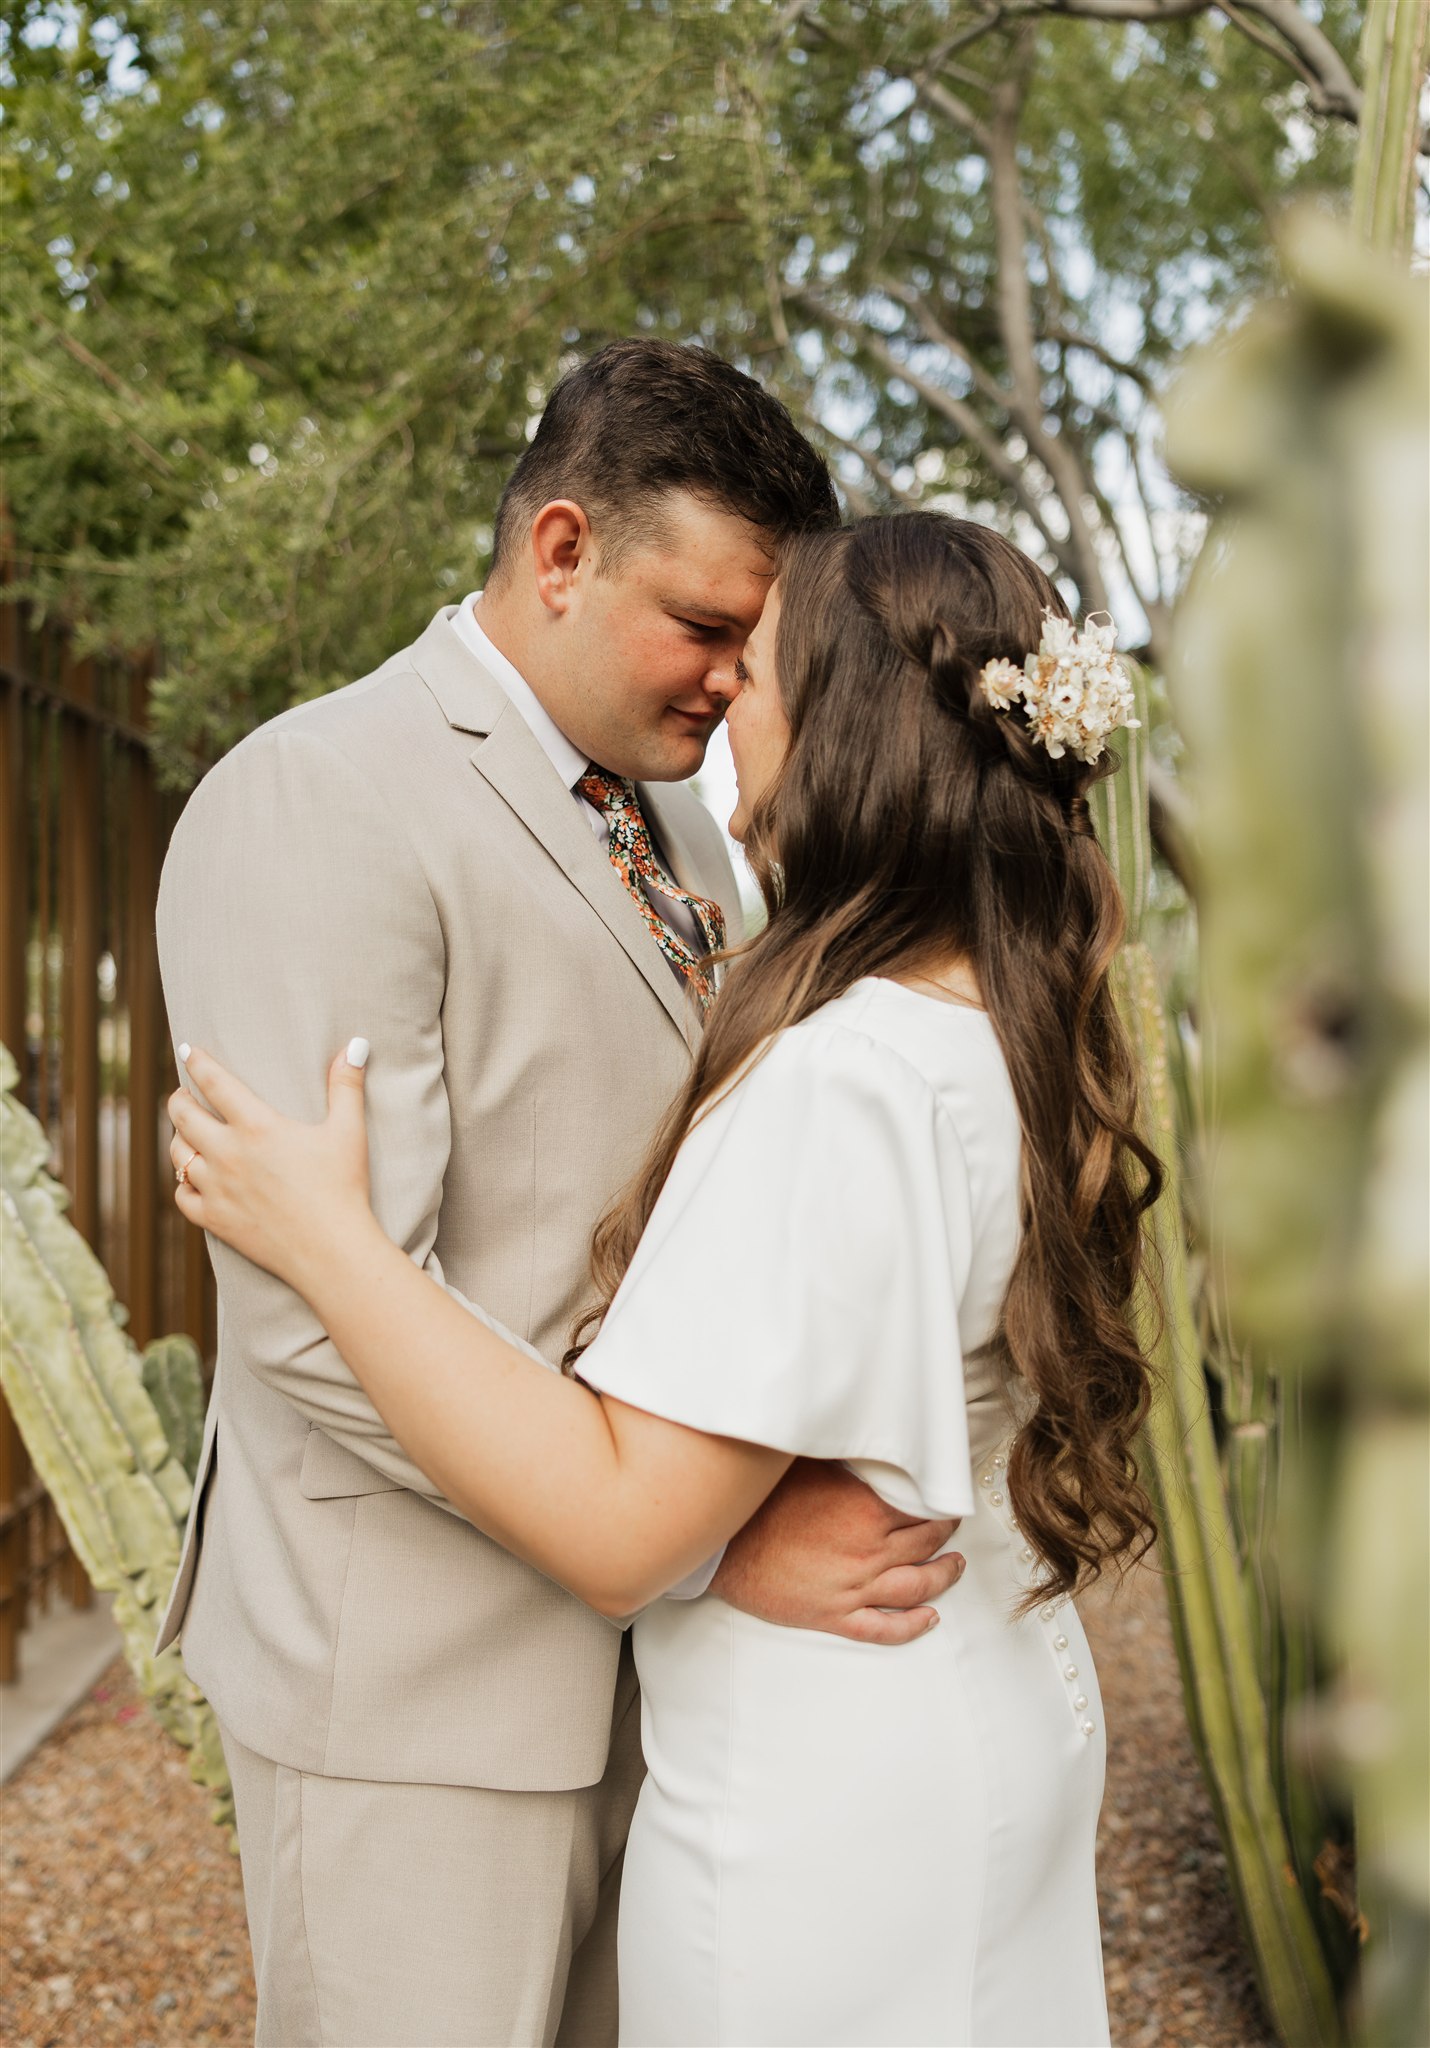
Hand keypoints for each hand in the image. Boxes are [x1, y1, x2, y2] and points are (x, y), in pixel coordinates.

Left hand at [168, 1040, 376, 1292]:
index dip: (197, 1062)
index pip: (215, 1083)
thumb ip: (347, 1085)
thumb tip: (357, 1044)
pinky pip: (182, 1196)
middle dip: (179, 1100)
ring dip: (179, 1140)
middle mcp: (228, 1154)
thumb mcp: (348, 1131)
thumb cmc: (343, 1188)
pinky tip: (191, 1178)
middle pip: (184, 1116)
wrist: (331, 1250)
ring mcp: (217, 1188)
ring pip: (178, 1155)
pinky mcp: (214, 1219)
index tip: (186, 1049)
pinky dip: (182, 1183)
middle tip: (183, 1094)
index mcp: (257, 1126)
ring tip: (186, 1134)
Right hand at [710, 1459, 964, 1645]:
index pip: (920, 1507)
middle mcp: (868, 1552)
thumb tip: (873, 1443)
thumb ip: (849, 1463)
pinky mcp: (835, 1616)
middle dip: (946, 1535)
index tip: (947, 1496)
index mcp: (866, 1512)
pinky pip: (884, 1628)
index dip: (939, 1502)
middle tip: (954, 1527)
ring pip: (916, 1587)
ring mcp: (854, 1589)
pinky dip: (912, 1625)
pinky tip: (929, 1618)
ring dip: (942, 1576)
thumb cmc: (762, 1503)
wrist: (725, 1547)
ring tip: (955, 1567)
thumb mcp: (810, 1469)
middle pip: (925, 1544)